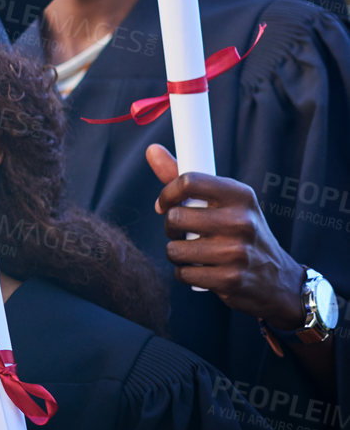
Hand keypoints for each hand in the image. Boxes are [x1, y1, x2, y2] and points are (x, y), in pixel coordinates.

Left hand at [147, 145, 305, 325]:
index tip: (165, 204)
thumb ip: (186, 180)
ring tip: (195, 253)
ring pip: (174, 249)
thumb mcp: (225, 203)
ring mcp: (236, 252)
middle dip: (171, 228)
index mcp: (240, 195)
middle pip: (175, 217)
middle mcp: (241, 221)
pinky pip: (183, 274)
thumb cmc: (241, 233)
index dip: (167, 193)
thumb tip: (152, 150)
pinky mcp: (230, 279)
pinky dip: (186, 273)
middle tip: (184, 232)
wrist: (277, 279)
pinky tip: (203, 270)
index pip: (188, 181)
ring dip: (177, 253)